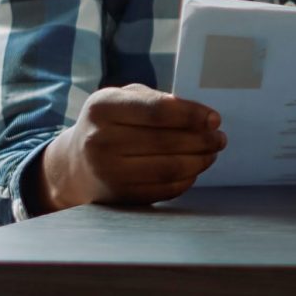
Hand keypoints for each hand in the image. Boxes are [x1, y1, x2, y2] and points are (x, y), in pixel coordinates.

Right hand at [39, 86, 225, 210]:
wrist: (76, 164)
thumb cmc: (111, 123)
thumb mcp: (125, 99)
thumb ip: (158, 100)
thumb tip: (202, 118)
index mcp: (103, 108)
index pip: (157, 111)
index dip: (192, 115)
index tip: (215, 119)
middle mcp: (100, 140)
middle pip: (167, 142)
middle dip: (203, 140)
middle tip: (220, 138)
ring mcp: (107, 172)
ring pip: (169, 169)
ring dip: (200, 161)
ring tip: (211, 153)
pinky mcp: (118, 196)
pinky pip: (164, 190)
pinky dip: (187, 179)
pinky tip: (194, 169)